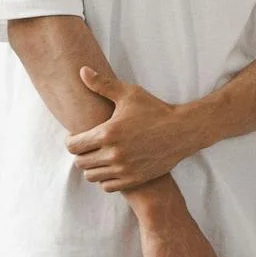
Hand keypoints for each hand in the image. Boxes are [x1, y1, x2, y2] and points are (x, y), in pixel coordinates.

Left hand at [67, 67, 199, 191]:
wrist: (183, 130)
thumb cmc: (156, 110)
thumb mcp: (130, 94)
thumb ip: (102, 84)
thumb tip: (82, 71)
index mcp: (108, 133)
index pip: (73, 145)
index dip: (72, 140)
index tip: (80, 136)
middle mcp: (114, 153)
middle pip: (80, 162)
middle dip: (82, 153)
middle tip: (91, 146)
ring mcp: (124, 169)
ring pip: (92, 176)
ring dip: (92, 167)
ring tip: (100, 156)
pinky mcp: (134, 179)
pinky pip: (107, 186)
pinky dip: (105, 179)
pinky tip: (112, 167)